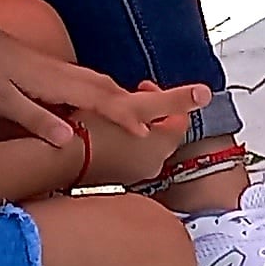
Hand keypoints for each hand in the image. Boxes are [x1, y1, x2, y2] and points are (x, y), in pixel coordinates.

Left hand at [0, 22, 187, 153]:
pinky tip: (112, 99)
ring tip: (162, 107)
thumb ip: (36, 119)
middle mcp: (63, 72)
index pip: (102, 100)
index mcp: (54, 80)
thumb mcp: (0, 100)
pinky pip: (92, 83)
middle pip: (115, 88)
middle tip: (194, 95)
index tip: (150, 132)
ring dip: (132, 96)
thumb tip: (70, 139)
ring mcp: (58, 68)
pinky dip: (111, 92)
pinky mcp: (49, 69)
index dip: (127, 117)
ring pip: (104, 84)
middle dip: (152, 98)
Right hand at [82, 83, 210, 190]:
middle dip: (148, 110)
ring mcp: (133, 174)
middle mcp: (153, 164)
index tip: (142, 87)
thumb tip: (205, 94)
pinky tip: (100, 133)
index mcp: (163, 146)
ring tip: (114, 114)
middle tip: (128, 99)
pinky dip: (119, 141)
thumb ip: (172, 100)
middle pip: (162, 130)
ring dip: (133, 125)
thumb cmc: (94, 132)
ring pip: (143, 142)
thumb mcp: (135, 107)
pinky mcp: (113, 178)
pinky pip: (124, 154)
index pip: (180, 117)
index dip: (163, 96)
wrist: (59, 160)